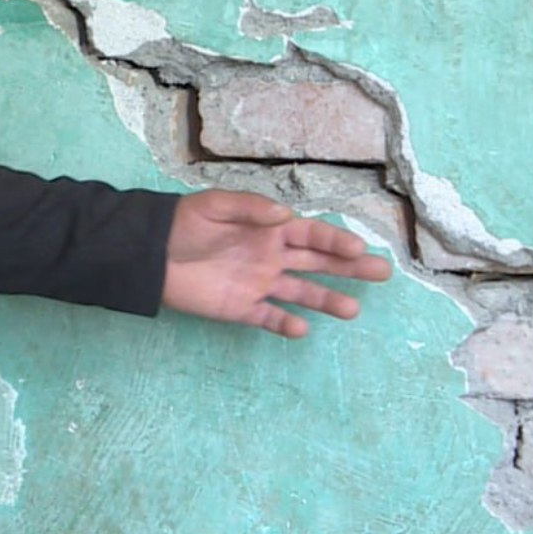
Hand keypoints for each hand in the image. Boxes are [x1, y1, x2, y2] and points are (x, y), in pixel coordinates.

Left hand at [160, 189, 392, 337]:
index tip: (359, 247)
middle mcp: (272, 257)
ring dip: (326, 300)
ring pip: (301, 293)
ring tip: (352, 310)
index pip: (311, 235)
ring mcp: (259, 284)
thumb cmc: (183, 223)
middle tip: (382, 273)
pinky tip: (302, 329)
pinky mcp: (241, 308)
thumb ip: (251, 208)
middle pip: (318, 263)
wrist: (150, 253)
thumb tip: (286, 215)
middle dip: (349, 267)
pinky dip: (285, 324)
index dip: (335, 240)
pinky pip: (269, 318)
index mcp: (269, 229)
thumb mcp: (214, 204)